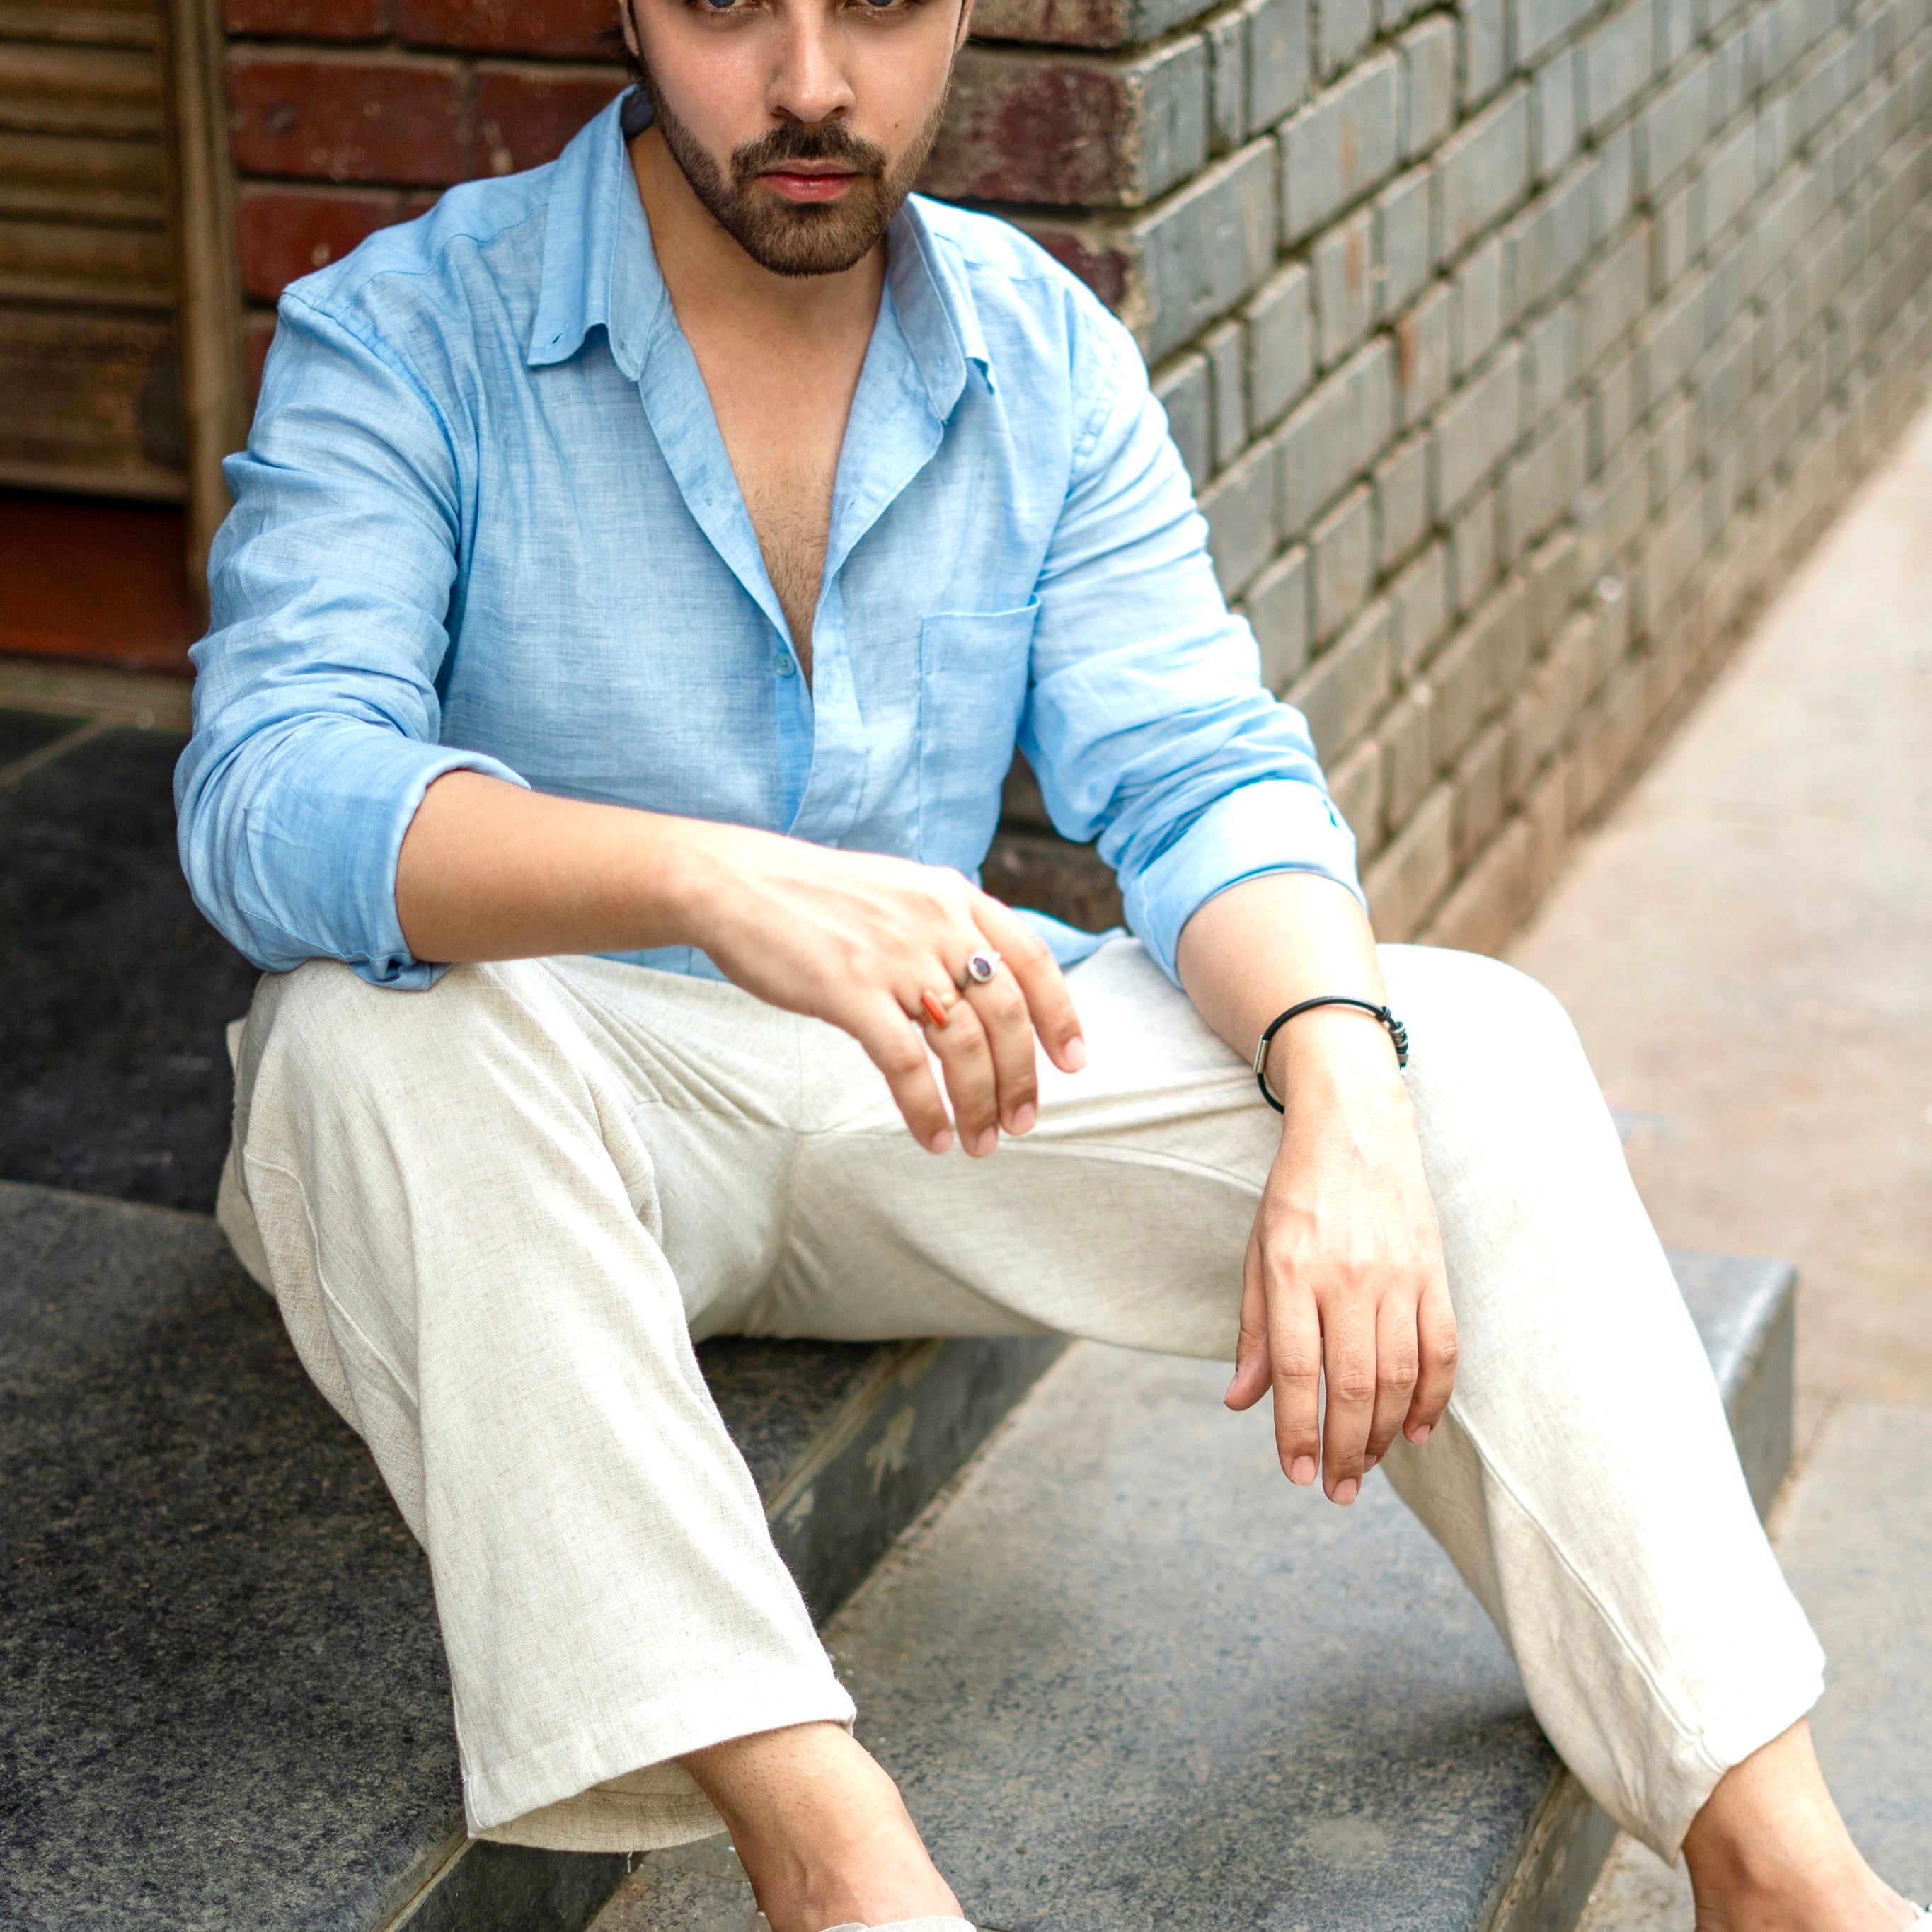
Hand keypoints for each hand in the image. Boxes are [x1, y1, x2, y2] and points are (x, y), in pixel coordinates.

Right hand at [682, 821, 1085, 1155]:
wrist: (733, 882)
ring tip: (981, 1142)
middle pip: (1008, 1013)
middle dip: (1022, 1078)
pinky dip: (927, 1109)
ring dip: (979, 1103)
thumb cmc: (813, 897)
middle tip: (1023, 1122)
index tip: (1074, 1062)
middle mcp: (936, 921)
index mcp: (954, 894)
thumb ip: (945, 927)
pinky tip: (932, 1138)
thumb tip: (986, 983)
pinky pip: (907, 1063)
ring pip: (965, 1044)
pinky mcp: (850, 990)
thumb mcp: (899, 890)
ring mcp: (895, 955)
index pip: (1034, 959)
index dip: (1061, 1015)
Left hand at [1223, 1013, 1455, 1501]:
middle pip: (1353, 1384)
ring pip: (1400, 1375)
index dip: (1296, 1431)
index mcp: (1293, 1269)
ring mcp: (1398, 1274)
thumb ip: (1253, 1328)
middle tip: (1337, 1491)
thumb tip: (1240, 1402)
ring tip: (1368, 1469)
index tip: (1297, 1475)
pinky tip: (1419, 1430)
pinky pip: (1443, 1349)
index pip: (1295, 1371)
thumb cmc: (1296, 1191)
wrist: (1356, 1121)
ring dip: (1387, 1435)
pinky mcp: (1434, 1270)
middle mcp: (1348, 1275)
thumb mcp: (1257, 1250)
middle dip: (1345, 1449)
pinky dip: (1435, 1397)